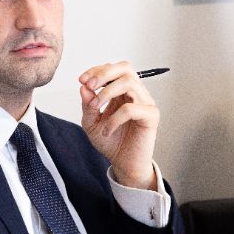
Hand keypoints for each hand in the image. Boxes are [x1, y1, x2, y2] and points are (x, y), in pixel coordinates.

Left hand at [79, 61, 158, 189]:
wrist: (124, 164)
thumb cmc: (111, 142)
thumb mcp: (91, 123)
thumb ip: (88, 105)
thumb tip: (84, 87)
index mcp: (123, 91)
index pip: (113, 69)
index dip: (97, 70)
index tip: (82, 80)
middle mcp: (136, 94)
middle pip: (125, 68)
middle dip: (104, 73)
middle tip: (89, 85)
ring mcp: (145, 103)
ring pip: (129, 83)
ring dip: (107, 92)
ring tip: (96, 107)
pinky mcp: (151, 116)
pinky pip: (132, 109)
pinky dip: (114, 118)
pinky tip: (107, 130)